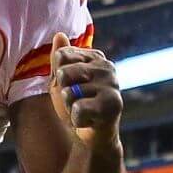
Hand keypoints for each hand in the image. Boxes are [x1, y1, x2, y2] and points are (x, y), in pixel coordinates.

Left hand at [49, 32, 122, 150]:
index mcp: (96, 57)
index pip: (61, 56)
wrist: (91, 137)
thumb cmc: (76, 105)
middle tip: (77, 102)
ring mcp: (112, 85)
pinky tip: (90, 121)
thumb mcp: (61, 81)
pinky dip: (77, 120)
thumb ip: (59, 59)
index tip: (72, 87)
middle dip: (63, 93)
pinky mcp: (114, 105)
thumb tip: (59, 35)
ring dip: (70, 108)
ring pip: (69, 93)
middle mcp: (107, 67)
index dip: (58, 77)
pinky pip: (79, 109)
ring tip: (85, 111)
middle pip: (63, 73)